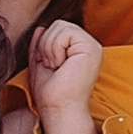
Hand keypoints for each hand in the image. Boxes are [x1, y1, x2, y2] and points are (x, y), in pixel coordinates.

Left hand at [27, 19, 103, 133]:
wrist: (57, 109)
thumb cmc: (50, 93)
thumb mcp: (40, 64)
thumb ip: (41, 45)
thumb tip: (40, 28)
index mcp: (80, 49)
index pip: (57, 28)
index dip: (45, 43)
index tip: (49, 66)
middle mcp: (89, 46)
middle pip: (59, 24)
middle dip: (46, 44)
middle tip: (52, 66)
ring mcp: (92, 46)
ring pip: (61, 26)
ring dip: (50, 48)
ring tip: (57, 67)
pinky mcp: (91, 49)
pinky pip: (65, 32)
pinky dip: (55, 48)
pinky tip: (61, 65)